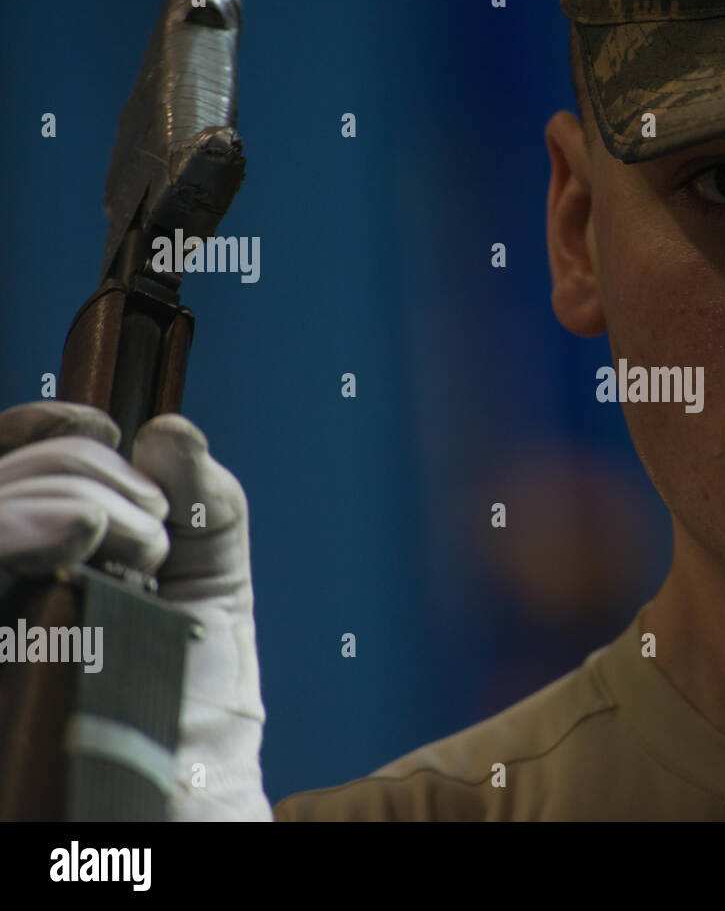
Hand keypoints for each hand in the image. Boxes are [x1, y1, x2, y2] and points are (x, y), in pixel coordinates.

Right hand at [0, 400, 271, 819]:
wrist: (192, 790)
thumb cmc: (194, 697)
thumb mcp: (214, 586)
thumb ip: (204, 506)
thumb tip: (168, 430)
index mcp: (44, 557)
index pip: (10, 462)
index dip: (39, 428)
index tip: (99, 424)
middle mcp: (11, 582)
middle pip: (6, 479)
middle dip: (85, 472)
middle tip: (153, 530)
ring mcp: (0, 615)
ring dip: (67, 497)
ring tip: (139, 547)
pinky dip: (19, 529)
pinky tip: (79, 531)